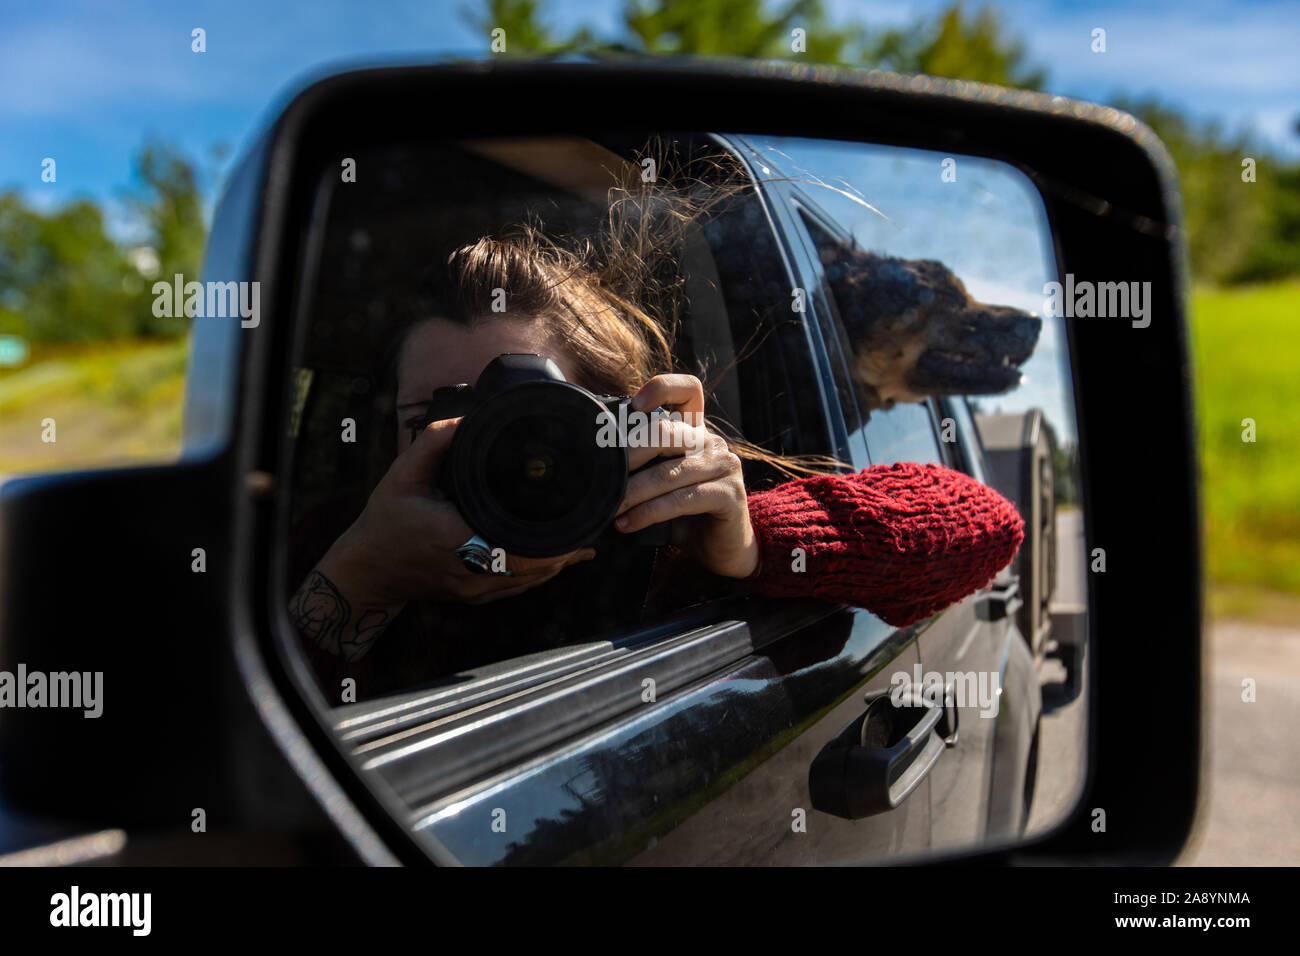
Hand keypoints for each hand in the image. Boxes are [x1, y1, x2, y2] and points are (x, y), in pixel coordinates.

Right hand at [315, 418, 595, 609]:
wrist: (366, 571)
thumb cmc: (384, 522)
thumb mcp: (401, 477)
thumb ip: (431, 444)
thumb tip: (462, 420)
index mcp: (455, 538)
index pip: (517, 546)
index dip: (553, 541)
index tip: (576, 520)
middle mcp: (469, 569)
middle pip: (533, 567)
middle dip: (565, 549)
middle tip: (591, 524)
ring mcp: (473, 589)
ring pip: (529, 582)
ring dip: (557, 563)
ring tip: (584, 542)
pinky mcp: (473, 597)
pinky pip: (516, 589)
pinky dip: (539, 574)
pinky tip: (559, 561)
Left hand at [614, 374, 757, 578]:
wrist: (722, 549)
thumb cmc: (685, 515)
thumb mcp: (661, 483)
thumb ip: (642, 466)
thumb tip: (594, 466)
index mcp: (695, 431)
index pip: (687, 390)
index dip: (662, 388)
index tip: (634, 406)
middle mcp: (712, 442)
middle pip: (667, 432)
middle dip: (628, 454)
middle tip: (601, 477)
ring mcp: (724, 466)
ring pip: (669, 473)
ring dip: (633, 493)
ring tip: (608, 509)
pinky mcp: (730, 494)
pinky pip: (682, 499)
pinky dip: (649, 513)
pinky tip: (628, 524)